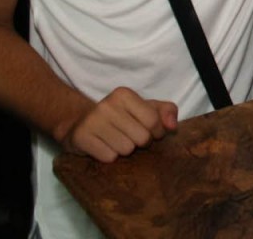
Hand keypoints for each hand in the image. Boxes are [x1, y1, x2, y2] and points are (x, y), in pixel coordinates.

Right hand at [59, 87, 178, 162]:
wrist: (79, 122)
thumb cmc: (120, 116)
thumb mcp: (144, 107)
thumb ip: (166, 111)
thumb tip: (172, 126)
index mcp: (124, 94)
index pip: (153, 121)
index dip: (156, 132)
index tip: (150, 132)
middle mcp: (107, 105)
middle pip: (141, 138)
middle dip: (140, 142)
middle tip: (131, 137)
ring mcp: (92, 121)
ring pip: (126, 150)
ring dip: (124, 150)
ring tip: (116, 140)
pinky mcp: (81, 138)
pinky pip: (109, 157)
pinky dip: (110, 156)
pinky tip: (104, 146)